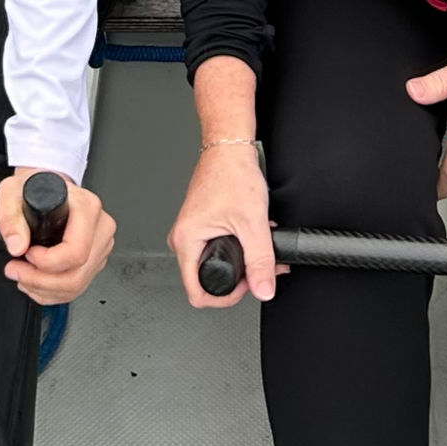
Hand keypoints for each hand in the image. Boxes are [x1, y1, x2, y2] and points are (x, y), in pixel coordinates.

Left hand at [0, 169, 113, 303]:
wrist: (44, 187)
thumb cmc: (33, 188)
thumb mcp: (11, 193)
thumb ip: (9, 216)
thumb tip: (17, 246)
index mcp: (87, 207)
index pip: (76, 251)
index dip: (48, 262)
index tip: (27, 254)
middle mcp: (100, 227)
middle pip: (77, 274)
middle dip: (41, 281)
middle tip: (16, 271)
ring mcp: (100, 245)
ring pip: (78, 285)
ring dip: (45, 290)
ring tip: (22, 277)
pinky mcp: (95, 259)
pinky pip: (77, 287)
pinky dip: (52, 293)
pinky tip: (36, 283)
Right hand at [167, 140, 276, 308]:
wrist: (229, 147)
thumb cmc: (231, 173)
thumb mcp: (252, 221)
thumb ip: (260, 260)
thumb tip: (263, 289)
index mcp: (186, 240)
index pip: (196, 292)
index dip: (224, 298)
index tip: (245, 288)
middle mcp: (183, 238)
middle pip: (207, 280)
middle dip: (238, 279)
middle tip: (259, 268)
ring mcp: (191, 231)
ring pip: (214, 264)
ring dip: (241, 262)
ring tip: (260, 250)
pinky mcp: (201, 225)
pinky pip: (215, 248)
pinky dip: (238, 249)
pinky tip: (252, 238)